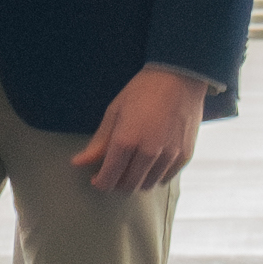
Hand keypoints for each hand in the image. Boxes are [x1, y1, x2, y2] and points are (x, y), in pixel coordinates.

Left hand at [69, 65, 209, 195]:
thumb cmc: (143, 91)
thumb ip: (98, 142)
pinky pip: (166, 178)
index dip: (100, 182)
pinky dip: (155, 176)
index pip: (109, 178)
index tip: (97, 178)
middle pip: (128, 185)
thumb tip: (78, 162)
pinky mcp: (185, 156)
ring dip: (135, 181)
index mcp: (126, 140)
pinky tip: (149, 164)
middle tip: (113, 171)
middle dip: (116, 183)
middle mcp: (149, 152)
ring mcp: (170, 156)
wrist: (180, 78)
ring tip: (131, 166)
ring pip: (147, 185)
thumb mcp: (115, 111)